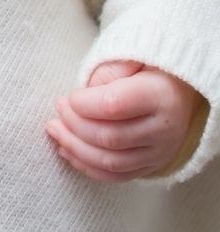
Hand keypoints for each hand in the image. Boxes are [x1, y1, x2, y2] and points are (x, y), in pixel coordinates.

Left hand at [46, 60, 204, 181]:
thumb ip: (107, 71)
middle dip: (73, 126)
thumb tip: (85, 92)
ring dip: (75, 149)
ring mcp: (159, 152)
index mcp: (159, 96)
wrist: (179, 88)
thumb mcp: (130, 56)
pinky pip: (117, 176)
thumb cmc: (146, 67)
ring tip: (54, 131)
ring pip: (111, 162)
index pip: (113, 106)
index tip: (67, 97)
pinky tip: (68, 152)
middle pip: (109, 137)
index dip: (83, 104)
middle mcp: (163, 129)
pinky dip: (88, 168)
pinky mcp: (152, 166)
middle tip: (56, 112)